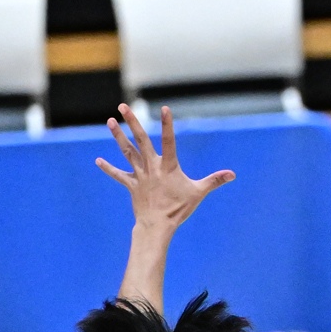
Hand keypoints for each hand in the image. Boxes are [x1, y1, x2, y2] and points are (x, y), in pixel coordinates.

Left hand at [95, 104, 233, 230]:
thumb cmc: (179, 209)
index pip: (169, 140)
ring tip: (110, 122)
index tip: (164, 108)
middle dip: (132, 122)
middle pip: (141, 140)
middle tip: (123, 106)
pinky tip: (97, 161)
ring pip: (127, 152)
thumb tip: (232, 174)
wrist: (157, 225)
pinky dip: (108, 168)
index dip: (167, 124)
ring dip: (118, 136)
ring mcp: (140, 175)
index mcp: (168, 166)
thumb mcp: (199, 193)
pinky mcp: (132, 185)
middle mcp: (152, 166)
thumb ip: (214, 180)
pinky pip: (118, 175)